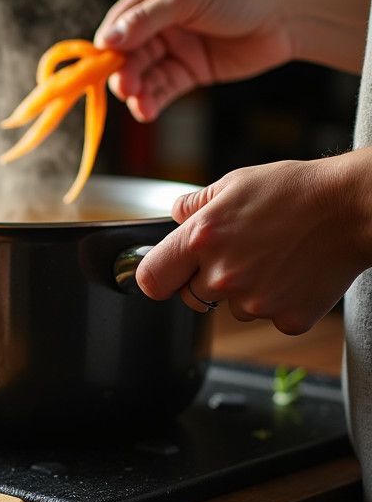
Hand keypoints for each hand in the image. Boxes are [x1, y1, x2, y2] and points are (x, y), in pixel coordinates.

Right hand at [95, 0, 292, 121]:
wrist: (289, 15)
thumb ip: (146, 19)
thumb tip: (107, 41)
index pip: (119, 22)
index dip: (108, 45)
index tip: (102, 65)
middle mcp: (159, 21)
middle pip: (128, 53)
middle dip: (123, 72)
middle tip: (125, 88)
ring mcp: (174, 48)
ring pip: (143, 74)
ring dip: (137, 91)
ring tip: (139, 103)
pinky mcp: (189, 72)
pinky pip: (162, 89)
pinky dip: (153, 101)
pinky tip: (147, 110)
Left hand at [135, 149, 371, 334]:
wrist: (354, 207)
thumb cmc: (296, 190)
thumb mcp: (235, 183)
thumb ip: (195, 204)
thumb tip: (175, 215)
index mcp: (201, 240)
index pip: (151, 279)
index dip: (157, 276)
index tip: (167, 273)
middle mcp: (223, 275)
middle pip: (192, 297)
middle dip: (207, 279)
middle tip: (240, 254)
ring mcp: (255, 301)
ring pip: (232, 309)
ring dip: (245, 291)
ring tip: (275, 257)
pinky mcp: (287, 318)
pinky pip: (270, 317)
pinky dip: (280, 301)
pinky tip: (295, 272)